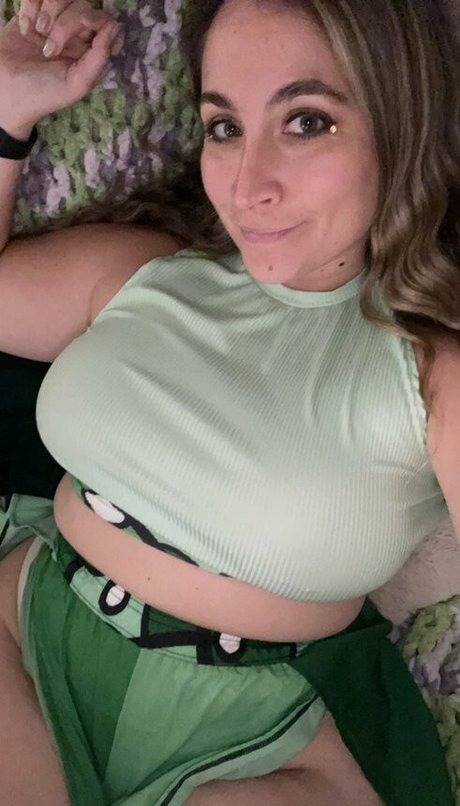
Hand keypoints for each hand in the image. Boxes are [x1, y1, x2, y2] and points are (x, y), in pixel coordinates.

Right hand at [0, 2, 121, 138]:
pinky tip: (25, 28)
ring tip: (38, 33)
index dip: (97, 22)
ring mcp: (53, 22)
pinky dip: (30, 7)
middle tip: (49, 50)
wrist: (5, 91)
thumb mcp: (76, 84)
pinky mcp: (31, 13)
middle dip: (67, 24)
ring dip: (49, 11)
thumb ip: (99, 58)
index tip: (86, 35)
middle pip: (83, 6)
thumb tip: (116, 28)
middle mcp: (75, 34)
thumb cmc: (43, 94)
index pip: (105, 22)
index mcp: (90, 52)